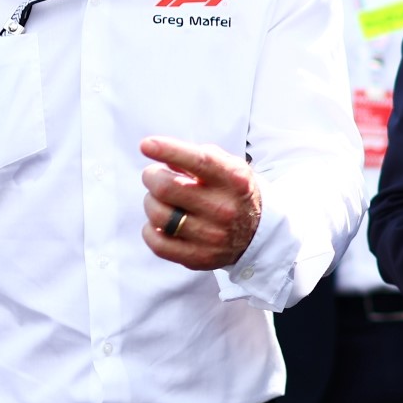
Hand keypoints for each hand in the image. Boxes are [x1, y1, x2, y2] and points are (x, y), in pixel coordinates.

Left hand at [139, 136, 261, 271]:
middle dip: (152, 177)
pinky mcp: (198, 257)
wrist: (257, 233)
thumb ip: (200, 156)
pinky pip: (156, 242)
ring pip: (158, 215)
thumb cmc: (233, 192)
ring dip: (151, 202)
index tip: (146, 145)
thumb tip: (162, 155)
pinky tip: (160, 223)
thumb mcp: (229, 167)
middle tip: (155, 176)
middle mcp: (224, 208)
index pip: (199, 161)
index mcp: (234, 180)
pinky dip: (150, 229)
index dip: (169, 151)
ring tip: (160, 200)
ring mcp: (211, 236)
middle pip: (167, 188)